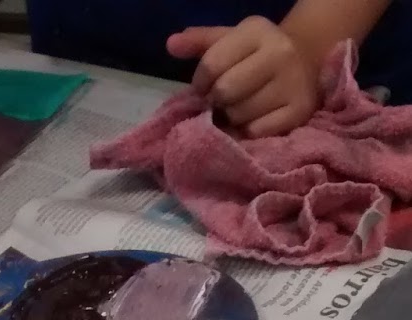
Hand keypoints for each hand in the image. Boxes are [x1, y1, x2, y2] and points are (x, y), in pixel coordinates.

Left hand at [168, 17, 319, 136]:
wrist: (306, 61)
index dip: (200, 82)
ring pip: (240, 114)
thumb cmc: (256, 54)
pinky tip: (253, 120)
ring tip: (240, 108)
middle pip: (225, 91)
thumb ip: (200, 42)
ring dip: (232, 117)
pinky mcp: (299, 111)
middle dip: (217, 100)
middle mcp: (279, 53)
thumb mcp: (230, 40)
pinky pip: (257, 132)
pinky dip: (249, 131)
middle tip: (223, 100)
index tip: (203, 87)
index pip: (212, 64)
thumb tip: (170, 44)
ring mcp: (292, 83)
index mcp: (257, 31)